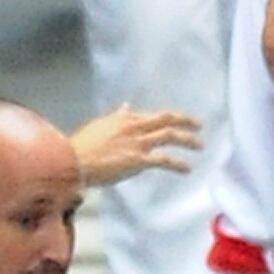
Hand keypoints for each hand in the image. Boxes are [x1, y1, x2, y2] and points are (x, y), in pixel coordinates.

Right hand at [72, 104, 202, 186]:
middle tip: (199, 125)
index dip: (170, 117)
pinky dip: (178, 163)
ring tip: (199, 145)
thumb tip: (127, 106)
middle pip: (166, 119)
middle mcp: (134, 126)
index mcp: (125, 118)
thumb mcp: (102, 125)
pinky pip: (164, 160)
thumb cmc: (83, 146)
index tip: (181, 120)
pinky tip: (187, 168)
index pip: (153, 115)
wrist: (74, 159)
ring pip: (169, 136)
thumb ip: (118, 116)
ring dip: (187, 140)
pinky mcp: (138, 159)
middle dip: (185, 121)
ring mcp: (137, 142)